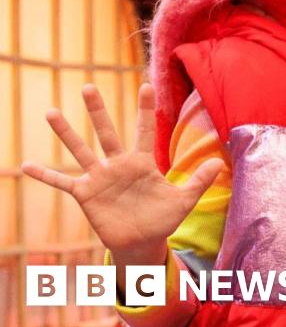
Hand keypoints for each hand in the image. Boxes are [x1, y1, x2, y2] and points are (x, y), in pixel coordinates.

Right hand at [21, 84, 221, 269]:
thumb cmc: (164, 219)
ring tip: (51, 112)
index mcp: (143, 163)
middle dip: (98, 111)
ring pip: (81, 150)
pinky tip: (25, 165)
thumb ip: (199, 181)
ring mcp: (100, 178)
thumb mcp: (184, 200)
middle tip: (87, 86)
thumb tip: (219, 162)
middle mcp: (119, 165)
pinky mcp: (86, 194)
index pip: (144, 130)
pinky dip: (45, 175)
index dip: (145, 109)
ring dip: (66, 133)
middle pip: (107, 132)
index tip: (146, 84)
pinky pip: (62, 182)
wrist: (143, 242)